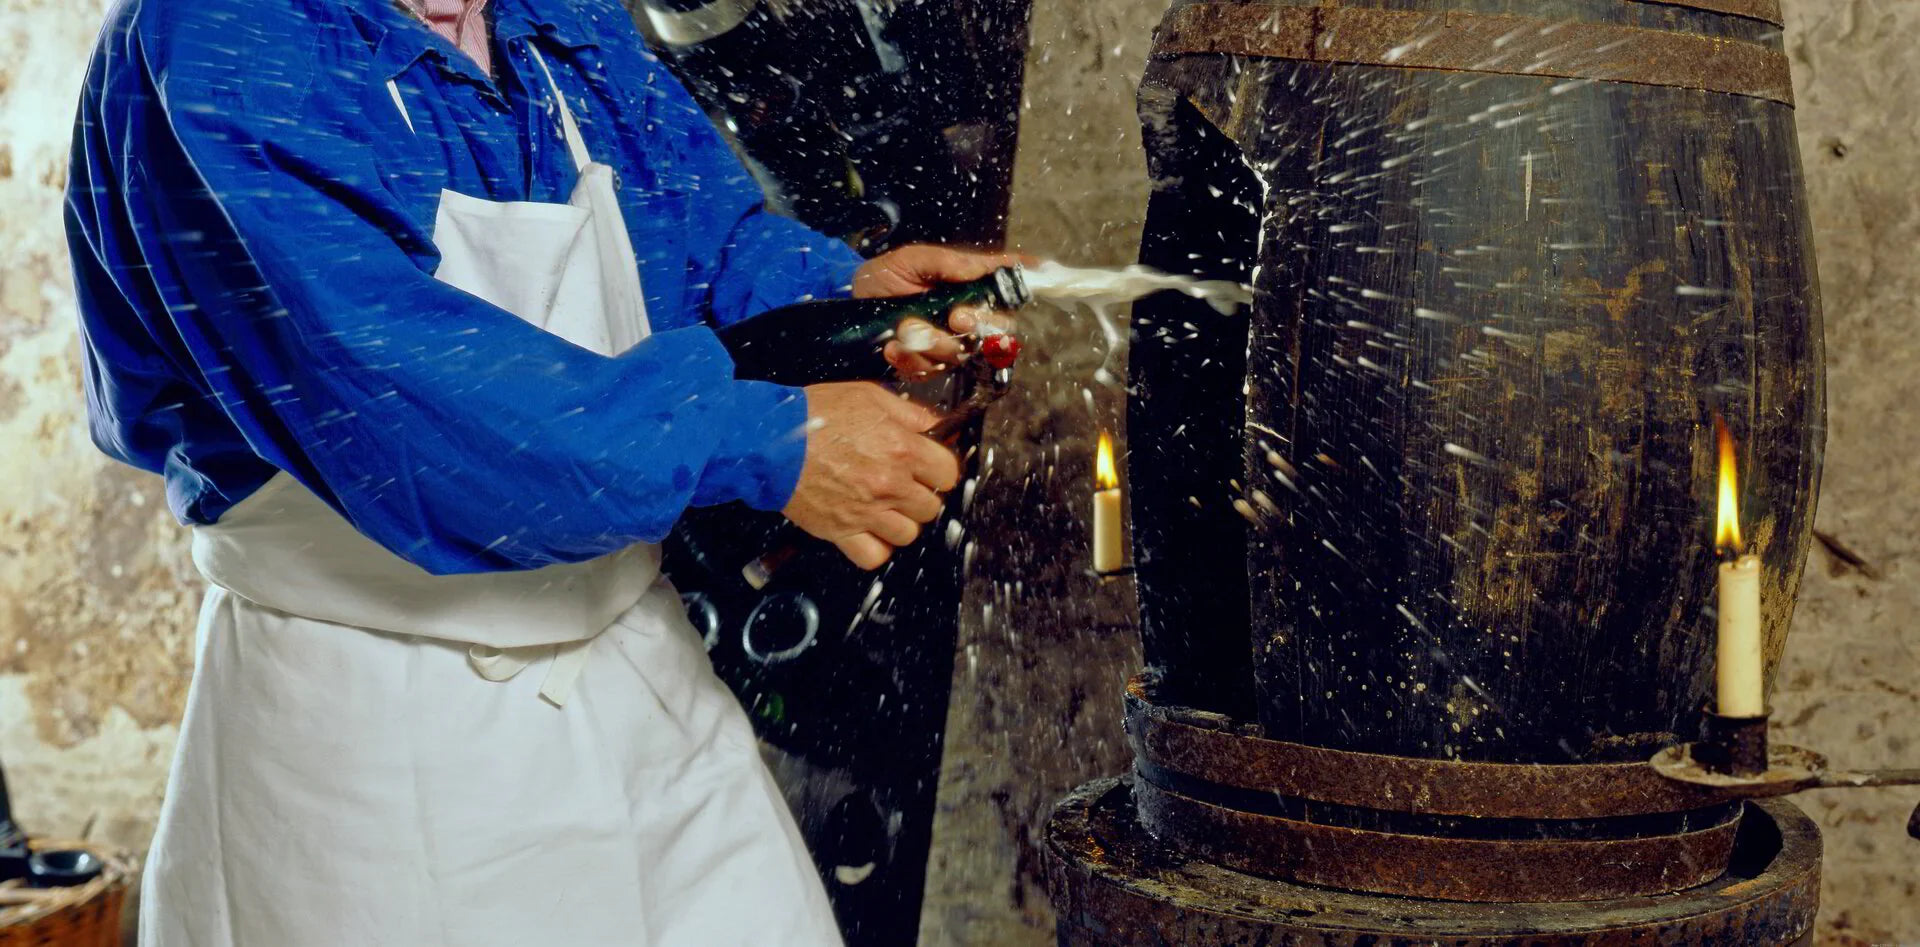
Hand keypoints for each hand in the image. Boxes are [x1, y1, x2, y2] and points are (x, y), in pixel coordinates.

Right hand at [782, 382, 961, 569]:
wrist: (768, 440)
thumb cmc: (813, 414)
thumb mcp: (868, 396)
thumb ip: (909, 413)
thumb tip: (935, 426)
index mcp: (901, 448)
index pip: (947, 474)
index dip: (938, 469)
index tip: (928, 467)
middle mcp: (889, 484)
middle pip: (930, 507)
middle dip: (919, 495)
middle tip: (901, 484)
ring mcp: (866, 512)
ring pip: (908, 534)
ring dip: (899, 522)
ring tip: (883, 507)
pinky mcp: (841, 531)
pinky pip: (874, 556)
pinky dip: (875, 547)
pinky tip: (868, 529)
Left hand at [857, 244, 1025, 379]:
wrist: (845, 310)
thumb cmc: (882, 278)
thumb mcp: (910, 260)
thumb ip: (947, 261)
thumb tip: (985, 266)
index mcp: (967, 288)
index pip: (1007, 288)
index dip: (1026, 284)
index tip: (1037, 277)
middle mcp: (965, 318)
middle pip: (1000, 331)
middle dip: (980, 326)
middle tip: (957, 317)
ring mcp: (947, 345)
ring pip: (963, 354)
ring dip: (933, 342)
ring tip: (904, 327)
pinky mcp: (926, 366)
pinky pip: (930, 371)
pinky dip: (909, 359)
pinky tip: (893, 346)